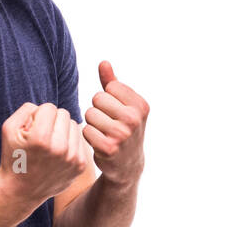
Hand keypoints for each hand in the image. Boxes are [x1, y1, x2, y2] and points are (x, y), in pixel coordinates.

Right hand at [0, 102, 93, 208]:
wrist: (21, 190)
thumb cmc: (13, 156)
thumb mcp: (9, 128)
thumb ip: (27, 109)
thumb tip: (49, 108)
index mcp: (40, 138)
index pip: (49, 107)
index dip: (38, 115)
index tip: (32, 128)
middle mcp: (60, 148)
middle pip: (64, 114)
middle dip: (52, 121)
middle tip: (41, 136)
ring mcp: (72, 159)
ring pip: (74, 125)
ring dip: (62, 130)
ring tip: (49, 144)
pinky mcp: (80, 166)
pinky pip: (79, 140)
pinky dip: (69, 143)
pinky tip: (58, 153)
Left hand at [83, 60, 147, 185]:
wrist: (128, 164)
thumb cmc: (124, 128)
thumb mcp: (124, 105)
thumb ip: (112, 83)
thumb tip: (103, 63)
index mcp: (141, 105)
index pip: (109, 87)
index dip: (108, 99)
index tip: (116, 112)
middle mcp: (134, 119)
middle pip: (97, 99)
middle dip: (98, 110)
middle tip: (108, 124)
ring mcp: (122, 134)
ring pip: (90, 114)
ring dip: (92, 123)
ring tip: (104, 133)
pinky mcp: (109, 148)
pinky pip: (86, 130)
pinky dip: (89, 136)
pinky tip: (99, 143)